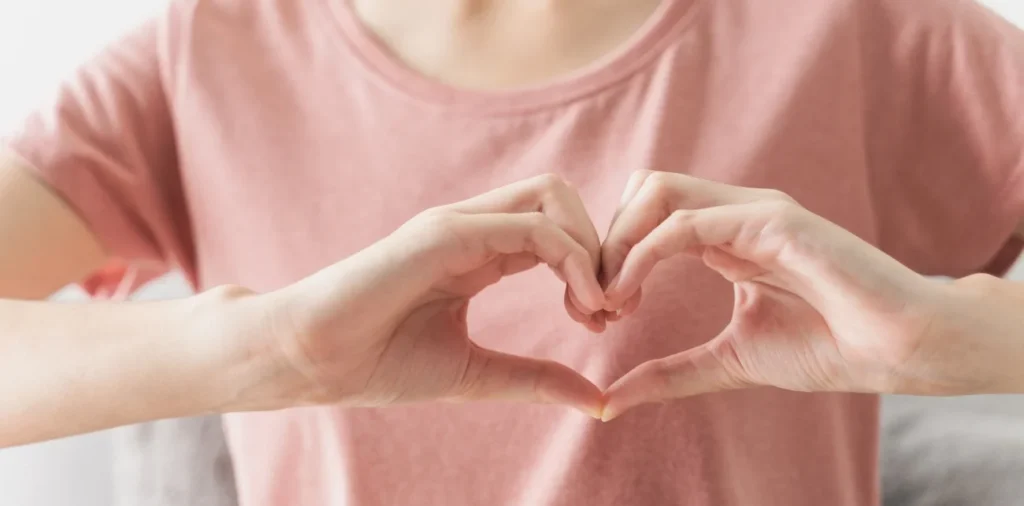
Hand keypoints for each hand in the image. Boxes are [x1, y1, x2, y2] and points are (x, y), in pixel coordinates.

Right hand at [225, 175, 606, 416]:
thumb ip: (536, 379)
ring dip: (592, 248)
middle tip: (610, 310)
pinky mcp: (445, 233)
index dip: (593, 268)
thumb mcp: (476, 373)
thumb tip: (598, 402)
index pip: (556, 229)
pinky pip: (531, 227)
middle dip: (602, 246)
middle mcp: (472, 228)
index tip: (603, 321)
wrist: (311, 360)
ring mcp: (458, 224)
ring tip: (597, 309)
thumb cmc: (378, 364)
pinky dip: (573, 260)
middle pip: (562, 198)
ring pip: (553, 196)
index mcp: (478, 253)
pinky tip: (582, 306)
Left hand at [599, 171, 1023, 420]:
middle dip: (605, 241)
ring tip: (609, 299)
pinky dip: (643, 255)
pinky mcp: (772, 220)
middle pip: (642, 191)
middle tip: (593, 303)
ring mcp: (754, 210)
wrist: (900, 350)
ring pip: (656, 191)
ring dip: (618, 242)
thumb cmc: (829, 348)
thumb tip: (610, 400)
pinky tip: (629, 295)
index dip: (610, 257)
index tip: (596, 311)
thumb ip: (671, 373)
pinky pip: (685, 223)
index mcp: (724, 236)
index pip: (646, 216)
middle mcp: (734, 212)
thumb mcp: (729, 362)